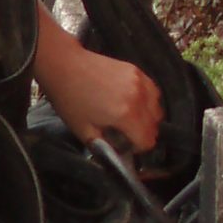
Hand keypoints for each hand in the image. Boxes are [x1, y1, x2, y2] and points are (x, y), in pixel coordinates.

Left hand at [42, 48, 164, 153]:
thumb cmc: (70, 99)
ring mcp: (140, 81)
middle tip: (126, 132)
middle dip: (143, 133)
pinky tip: (133, 101)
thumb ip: (104, 147)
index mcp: (126, 115)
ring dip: (148, 117)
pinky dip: (148, 100)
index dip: (138, 148)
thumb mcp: (83, 131)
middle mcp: (138, 98)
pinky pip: (153, 91)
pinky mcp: (136, 70)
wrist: (64, 65)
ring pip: (157, 108)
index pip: (148, 140)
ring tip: (130, 116)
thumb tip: (117, 156)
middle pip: (155, 125)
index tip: (126, 145)